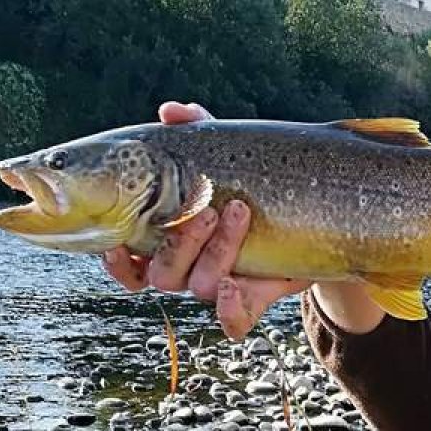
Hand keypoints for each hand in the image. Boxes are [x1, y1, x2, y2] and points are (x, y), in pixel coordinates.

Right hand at [100, 101, 309, 339]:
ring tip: (238, 211)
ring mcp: (221, 284)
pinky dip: (231, 310)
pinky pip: (235, 320)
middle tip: (206, 207)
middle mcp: (188, 268)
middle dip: (179, 242)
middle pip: (162, 274)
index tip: (117, 244)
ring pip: (199, 286)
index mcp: (168, 238)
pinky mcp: (256, 297)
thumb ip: (198, 130)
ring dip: (215, 252)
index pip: (127, 261)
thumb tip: (172, 110)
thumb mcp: (227, 152)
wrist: (314, 211)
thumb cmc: (253, 180)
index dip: (116, 261)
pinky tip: (235, 287)